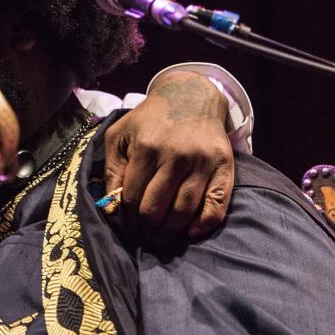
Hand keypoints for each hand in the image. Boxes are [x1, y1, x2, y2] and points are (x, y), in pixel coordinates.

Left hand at [103, 70, 234, 242]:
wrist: (190, 97)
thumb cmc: (149, 120)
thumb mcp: (120, 135)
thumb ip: (112, 168)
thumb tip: (111, 206)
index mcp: (147, 148)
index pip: (132, 196)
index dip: (127, 216)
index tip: (128, 223)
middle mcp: (176, 156)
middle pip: (157, 207)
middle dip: (147, 227)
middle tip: (144, 234)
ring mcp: (202, 162)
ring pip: (184, 210)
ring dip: (170, 231)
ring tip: (161, 237)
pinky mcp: (224, 166)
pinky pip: (217, 204)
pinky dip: (205, 224)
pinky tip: (191, 232)